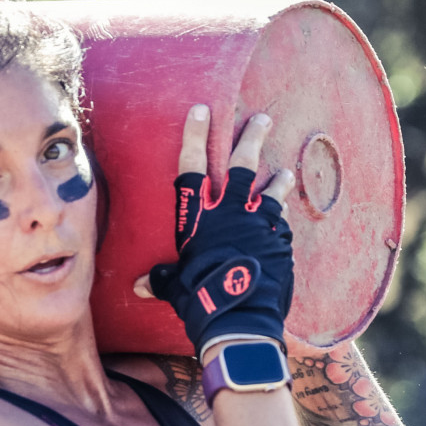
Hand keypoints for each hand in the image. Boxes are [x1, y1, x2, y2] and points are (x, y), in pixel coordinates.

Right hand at [134, 106, 296, 354]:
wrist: (238, 315)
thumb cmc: (199, 299)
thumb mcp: (175, 287)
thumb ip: (161, 279)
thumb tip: (141, 286)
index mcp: (197, 217)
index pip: (192, 166)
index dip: (195, 136)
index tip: (202, 110)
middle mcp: (227, 211)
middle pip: (240, 164)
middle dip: (250, 137)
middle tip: (262, 118)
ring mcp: (256, 222)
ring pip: (268, 188)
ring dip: (276, 178)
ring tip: (283, 170)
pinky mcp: (277, 238)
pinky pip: (280, 219)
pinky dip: (282, 214)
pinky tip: (285, 214)